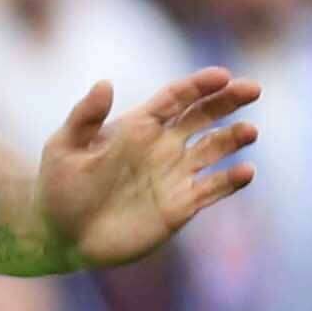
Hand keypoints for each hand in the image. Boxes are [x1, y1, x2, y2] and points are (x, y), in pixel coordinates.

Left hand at [35, 68, 259, 267]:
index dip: (199, 85)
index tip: (221, 76)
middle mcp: (162, 146)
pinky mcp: (180, 205)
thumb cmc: (58, 186)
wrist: (60, 234)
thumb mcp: (63, 148)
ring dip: (234, 138)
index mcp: (138, 126)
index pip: (176, 98)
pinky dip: (231, 180)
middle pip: (204, 116)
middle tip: (252, 89)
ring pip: (215, 149)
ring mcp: (174, 175)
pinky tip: (245, 172)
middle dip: (229, 101)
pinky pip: (213, 188)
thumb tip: (104, 83)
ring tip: (249, 132)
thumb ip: (85, 117)